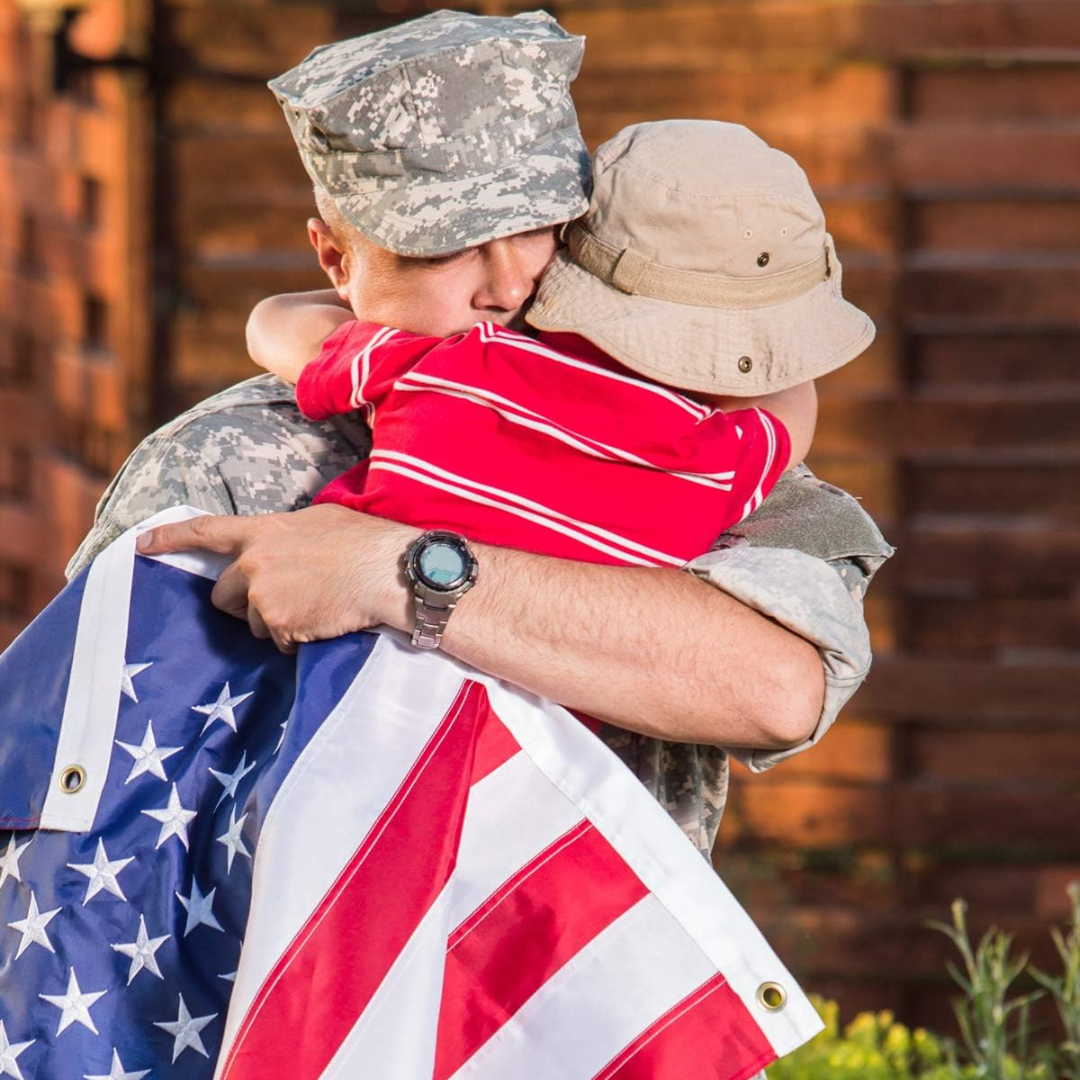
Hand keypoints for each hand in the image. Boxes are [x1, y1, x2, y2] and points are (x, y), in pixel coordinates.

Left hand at [135, 505, 418, 651]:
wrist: (388, 571)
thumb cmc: (364, 542)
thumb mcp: (319, 522)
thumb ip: (286, 534)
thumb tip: (278, 547)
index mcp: (264, 531)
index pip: (205, 531)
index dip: (169, 537)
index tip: (140, 544)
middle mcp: (255, 562)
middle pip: (224, 595)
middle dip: (245, 605)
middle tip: (282, 601)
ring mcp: (264, 595)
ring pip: (254, 623)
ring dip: (278, 622)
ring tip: (316, 606)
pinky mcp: (280, 624)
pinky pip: (279, 642)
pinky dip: (298, 639)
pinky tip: (323, 620)